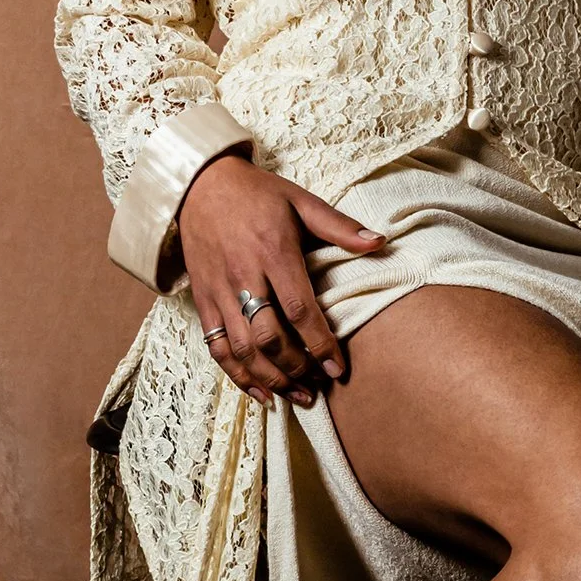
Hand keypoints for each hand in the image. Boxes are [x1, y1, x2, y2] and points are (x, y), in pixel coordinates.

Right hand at [179, 149, 385, 407]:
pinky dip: (237, 375)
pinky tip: (261, 393)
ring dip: (270, 379)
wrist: (201, 185)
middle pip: (269, 336)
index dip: (319, 344)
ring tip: (297, 395)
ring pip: (242, 349)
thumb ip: (339, 226)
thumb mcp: (300, 200)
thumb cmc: (258, 193)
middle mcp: (244, 275)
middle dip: (296, 367)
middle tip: (318, 384)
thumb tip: (380, 242)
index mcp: (273, 251)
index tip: (337, 369)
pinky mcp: (202, 300)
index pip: (299, 308)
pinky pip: (216, 347)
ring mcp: (219, 291)